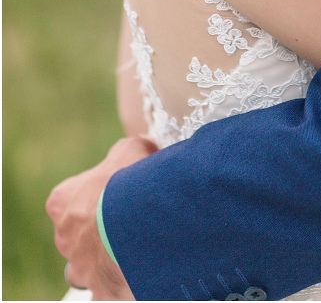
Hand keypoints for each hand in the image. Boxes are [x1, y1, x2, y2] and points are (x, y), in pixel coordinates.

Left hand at [47, 135, 157, 300]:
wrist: (140, 225)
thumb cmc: (129, 184)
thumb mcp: (131, 149)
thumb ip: (130, 148)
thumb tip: (142, 147)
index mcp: (63, 201)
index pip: (71, 196)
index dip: (99, 191)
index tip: (121, 188)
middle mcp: (64, 236)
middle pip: (80, 231)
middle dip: (102, 227)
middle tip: (131, 217)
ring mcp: (80, 266)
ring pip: (89, 263)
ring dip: (107, 256)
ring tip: (136, 244)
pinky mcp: (99, 289)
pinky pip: (108, 285)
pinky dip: (121, 278)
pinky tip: (141, 264)